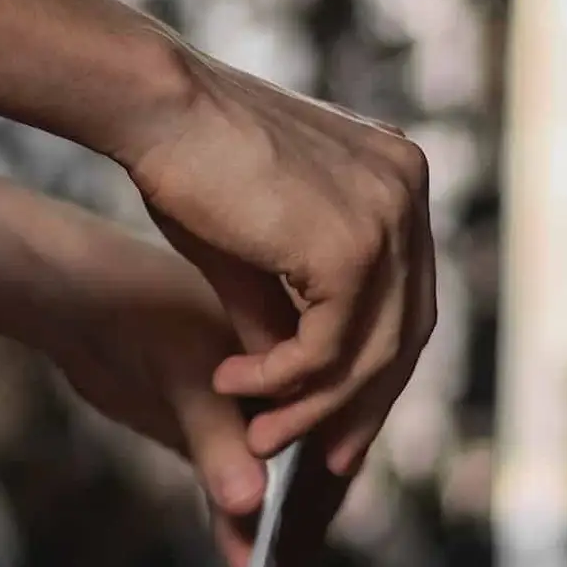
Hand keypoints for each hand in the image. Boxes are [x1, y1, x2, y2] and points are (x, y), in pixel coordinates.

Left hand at [35, 222, 345, 566]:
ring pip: (275, 479)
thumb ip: (217, 440)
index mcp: (300, 351)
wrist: (77, 301)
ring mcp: (249, 410)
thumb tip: (251, 506)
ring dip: (274, 528)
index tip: (318, 533)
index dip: (331, 477)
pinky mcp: (212, 432)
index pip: (333, 420)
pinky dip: (236, 521)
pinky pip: (235, 483)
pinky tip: (240, 560)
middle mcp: (285, 382)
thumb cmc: (138, 311)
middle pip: (312, 460)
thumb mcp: (185, 374)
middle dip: (306, 519)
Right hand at [115, 45, 435, 481]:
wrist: (158, 104)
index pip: (408, 296)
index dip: (377, 368)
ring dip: (313, 405)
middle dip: (362, 406)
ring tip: (260, 436)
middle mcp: (407, 189)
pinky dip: (282, 380)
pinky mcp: (354, 245)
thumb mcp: (255, 248)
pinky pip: (330, 346)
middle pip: (407, 330)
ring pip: (372, 350)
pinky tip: (234, 384)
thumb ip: (290, 311)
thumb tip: (299, 389)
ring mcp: (390, 216)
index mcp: (396, 176)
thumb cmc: (189, 160)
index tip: (343, 424)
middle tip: (324, 462)